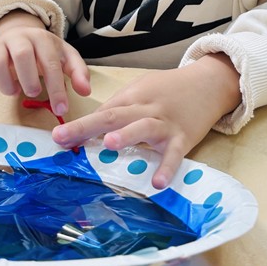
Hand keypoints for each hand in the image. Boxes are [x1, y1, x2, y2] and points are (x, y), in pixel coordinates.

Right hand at [0, 11, 90, 116]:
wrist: (19, 34)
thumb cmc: (44, 51)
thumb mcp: (65, 57)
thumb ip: (78, 72)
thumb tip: (85, 91)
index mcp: (42, 39)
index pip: (51, 63)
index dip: (57, 88)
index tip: (61, 109)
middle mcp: (19, 39)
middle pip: (22, 55)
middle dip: (29, 78)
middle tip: (33, 93)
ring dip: (4, 81)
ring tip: (13, 91)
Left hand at [52, 54, 240, 188]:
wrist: (209, 82)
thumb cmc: (170, 89)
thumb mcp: (142, 90)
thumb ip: (120, 108)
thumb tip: (92, 129)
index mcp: (132, 96)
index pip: (102, 111)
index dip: (80, 124)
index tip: (57, 137)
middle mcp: (146, 107)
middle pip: (114, 115)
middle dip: (87, 127)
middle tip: (64, 138)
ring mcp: (166, 123)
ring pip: (144, 126)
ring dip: (127, 135)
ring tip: (108, 145)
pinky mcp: (184, 137)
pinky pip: (175, 153)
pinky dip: (166, 167)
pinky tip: (157, 182)